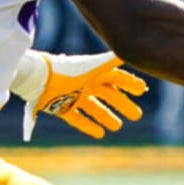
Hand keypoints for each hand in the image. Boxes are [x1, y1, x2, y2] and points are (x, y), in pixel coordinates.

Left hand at [11, 51, 147, 140]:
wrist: (41, 79)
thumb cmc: (70, 70)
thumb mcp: (95, 66)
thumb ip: (113, 60)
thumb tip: (131, 51)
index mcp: (94, 72)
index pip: (117, 78)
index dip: (130, 84)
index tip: (142, 91)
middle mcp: (85, 84)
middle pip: (108, 95)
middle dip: (123, 104)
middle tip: (137, 116)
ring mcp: (73, 96)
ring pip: (94, 108)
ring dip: (107, 117)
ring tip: (118, 126)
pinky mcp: (61, 108)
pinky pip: (77, 119)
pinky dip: (88, 126)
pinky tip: (100, 134)